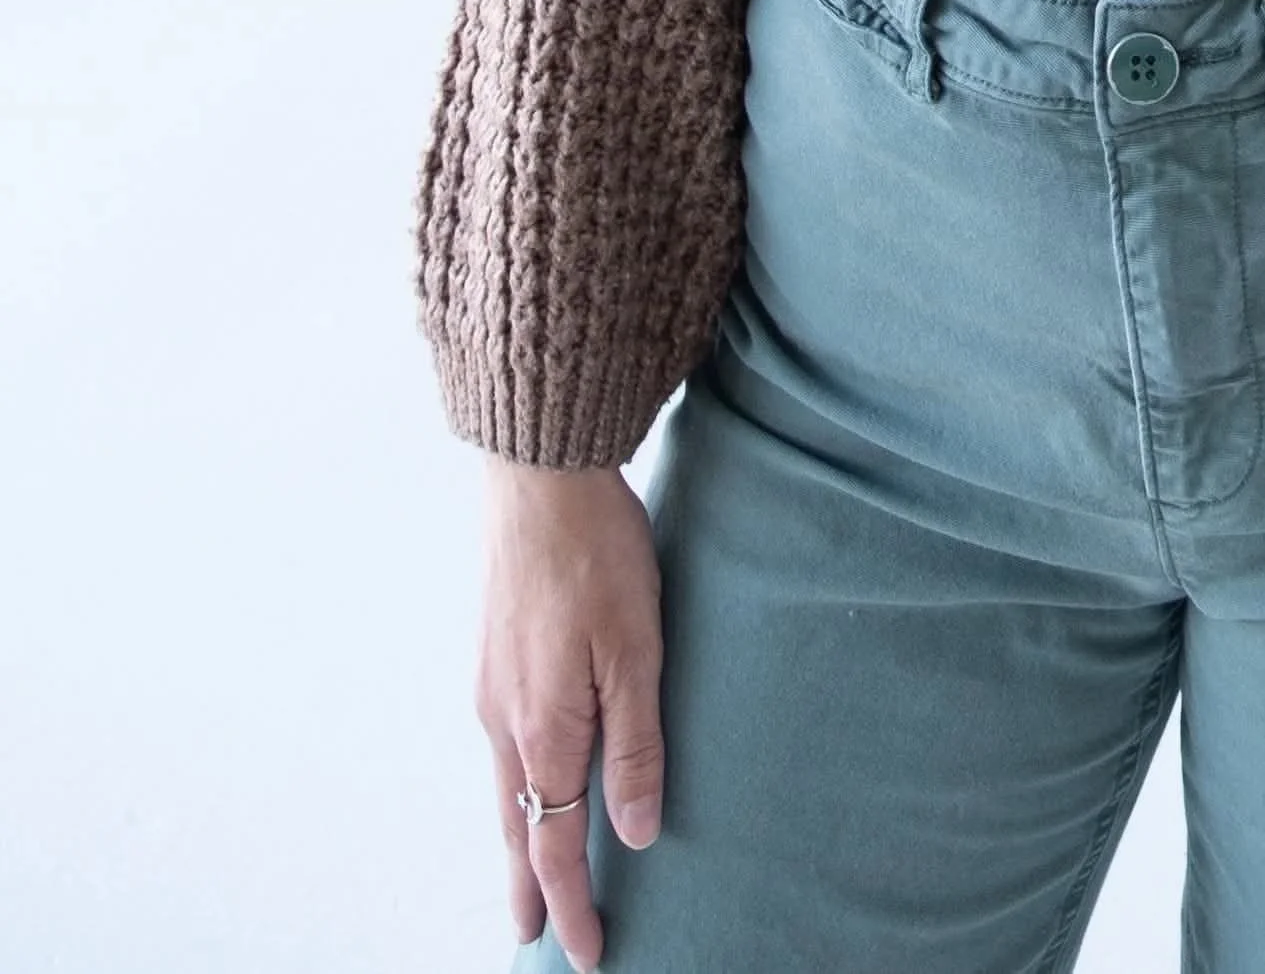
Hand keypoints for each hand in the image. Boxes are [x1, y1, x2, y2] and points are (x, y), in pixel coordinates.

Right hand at [475, 455, 665, 970]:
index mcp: (544, 731)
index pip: (555, 847)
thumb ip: (635, 748)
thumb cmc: (598, 554)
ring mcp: (493, 688)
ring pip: (507, 788)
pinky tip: (530, 784)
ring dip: (521, 841)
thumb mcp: (636, 652)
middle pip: (518, 829)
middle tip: (540, 940)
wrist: (538, 474)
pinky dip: (516, 788)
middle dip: (532, 890)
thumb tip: (633, 836)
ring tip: (534, 879)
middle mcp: (505, 722)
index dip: (574, 905)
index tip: (587, 955)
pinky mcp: (494, 656)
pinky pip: (504, 746)